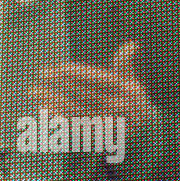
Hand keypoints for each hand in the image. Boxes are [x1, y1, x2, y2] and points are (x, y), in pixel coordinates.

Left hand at [30, 42, 158, 138]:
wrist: (144, 133)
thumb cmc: (133, 101)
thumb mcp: (131, 81)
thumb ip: (124, 63)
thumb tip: (132, 44)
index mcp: (124, 90)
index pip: (95, 79)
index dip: (75, 73)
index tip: (59, 68)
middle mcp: (116, 107)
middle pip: (81, 93)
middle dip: (58, 85)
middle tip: (40, 76)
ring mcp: (106, 123)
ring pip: (74, 110)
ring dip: (53, 101)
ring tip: (35, 92)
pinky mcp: (97, 136)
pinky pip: (75, 126)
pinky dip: (60, 118)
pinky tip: (45, 110)